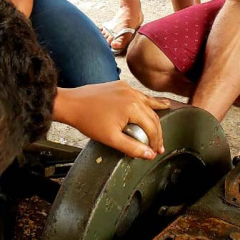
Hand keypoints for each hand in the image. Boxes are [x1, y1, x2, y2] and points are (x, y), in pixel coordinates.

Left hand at [54, 82, 170, 158]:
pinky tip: (151, 101)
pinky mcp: (120, 86)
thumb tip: (149, 154)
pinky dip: (147, 101)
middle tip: (159, 144)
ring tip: (168, 112)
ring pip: (148, 102)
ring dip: (156, 112)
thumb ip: (132, 147)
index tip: (155, 151)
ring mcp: (127, 88)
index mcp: (133, 107)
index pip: (153, 128)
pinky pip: (139, 95)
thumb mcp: (111, 139)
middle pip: (153, 115)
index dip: (156, 142)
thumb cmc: (87, 120)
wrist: (70, 104)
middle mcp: (133, 95)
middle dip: (158, 131)